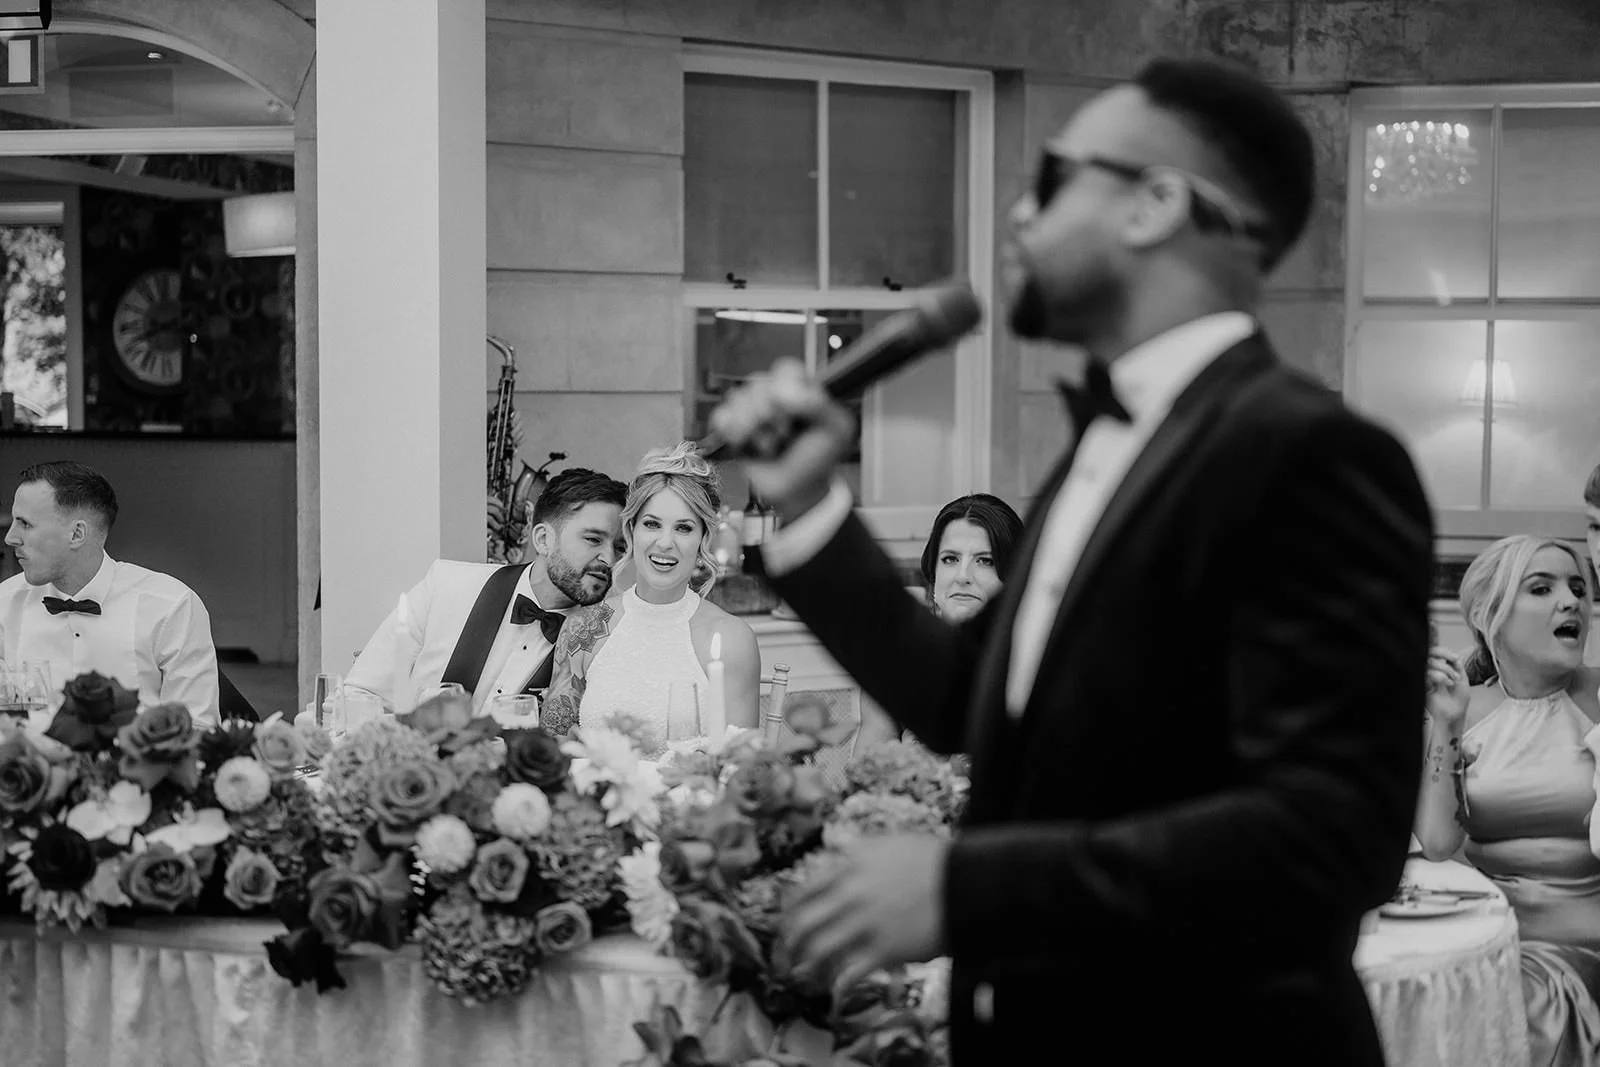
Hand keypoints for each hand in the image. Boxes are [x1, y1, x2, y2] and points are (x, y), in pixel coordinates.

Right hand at [707, 358, 855, 520]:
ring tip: (770, 446)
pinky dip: (731, 430)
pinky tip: (743, 442)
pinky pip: (720, 417)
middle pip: (757, 383)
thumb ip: (817, 405)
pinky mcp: (732, 429)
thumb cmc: (820, 458)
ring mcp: (751, 410)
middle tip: (785, 434)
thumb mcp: (836, 429)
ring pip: (737, 399)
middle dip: (770, 414)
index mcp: (800, 388)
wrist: (800, 490)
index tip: (791, 409)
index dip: (783, 386)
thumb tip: (781, 393)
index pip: (785, 368)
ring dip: (754, 428)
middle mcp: (773, 394)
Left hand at [780, 834, 948, 995]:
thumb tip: (838, 852)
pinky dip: (838, 985)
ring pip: (819, 950)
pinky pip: (849, 973)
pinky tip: (836, 991)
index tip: (786, 925)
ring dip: (806, 968)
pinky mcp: (884, 950)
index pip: (804, 891)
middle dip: (789, 945)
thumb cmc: (934, 861)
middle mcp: (851, 894)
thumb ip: (860, 850)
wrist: (967, 883)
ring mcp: (866, 923)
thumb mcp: (890, 843)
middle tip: (788, 956)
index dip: (790, 913)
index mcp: (850, 866)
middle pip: (803, 924)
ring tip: (805, 977)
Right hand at [1426, 646, 1469, 727]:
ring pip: (1429, 662)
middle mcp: (1431, 671)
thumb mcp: (1462, 678)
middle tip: (1454, 662)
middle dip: (1444, 655)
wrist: (1455, 714)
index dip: (1443, 651)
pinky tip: (1446, 683)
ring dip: (1445, 669)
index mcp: (1439, 668)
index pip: (1435, 652)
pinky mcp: (1422, 685)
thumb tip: (1452, 654)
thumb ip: (1456, 665)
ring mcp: (1425, 677)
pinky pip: (1427, 673)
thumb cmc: (1458, 700)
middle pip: (1430, 653)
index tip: (1454, 657)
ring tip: (1453, 680)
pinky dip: (1439, 676)